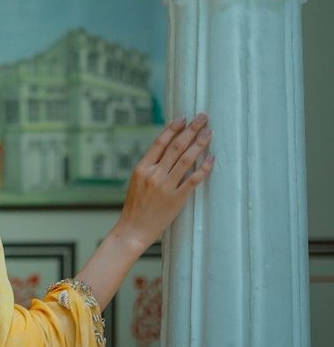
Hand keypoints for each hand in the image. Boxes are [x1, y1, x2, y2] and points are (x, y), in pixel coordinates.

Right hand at [114, 113, 215, 250]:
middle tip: (203, 117)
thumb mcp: (137, 181)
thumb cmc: (135, 206)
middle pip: (176, 147)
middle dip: (191, 130)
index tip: (184, 118)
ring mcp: (166, 186)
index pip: (160, 142)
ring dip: (200, 144)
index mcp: (142, 168)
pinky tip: (212, 158)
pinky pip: (194, 179)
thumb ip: (150, 166)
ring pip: (186, 159)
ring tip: (209, 132)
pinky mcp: (177, 198)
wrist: (134, 229)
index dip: (173, 129)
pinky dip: (204, 168)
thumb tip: (167, 150)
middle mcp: (154, 174)